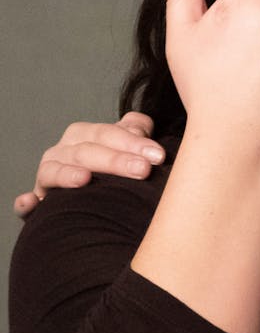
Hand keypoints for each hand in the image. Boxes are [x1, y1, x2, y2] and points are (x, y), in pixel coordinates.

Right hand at [14, 112, 163, 216]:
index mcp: (84, 136)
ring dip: (67, 174)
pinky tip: (31, 203)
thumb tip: (142, 129)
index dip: (133, 142)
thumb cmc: (114, 168)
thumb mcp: (126, 147)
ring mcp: (46, 177)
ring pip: (54, 171)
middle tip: (143, 170)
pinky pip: (28, 203)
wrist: (94, 199)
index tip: (158, 155)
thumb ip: (135, 133)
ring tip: (85, 179)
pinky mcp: (37, 203)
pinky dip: (27, 202)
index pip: (107, 133)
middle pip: (86, 152)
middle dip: (115, 160)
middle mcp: (62, 152)